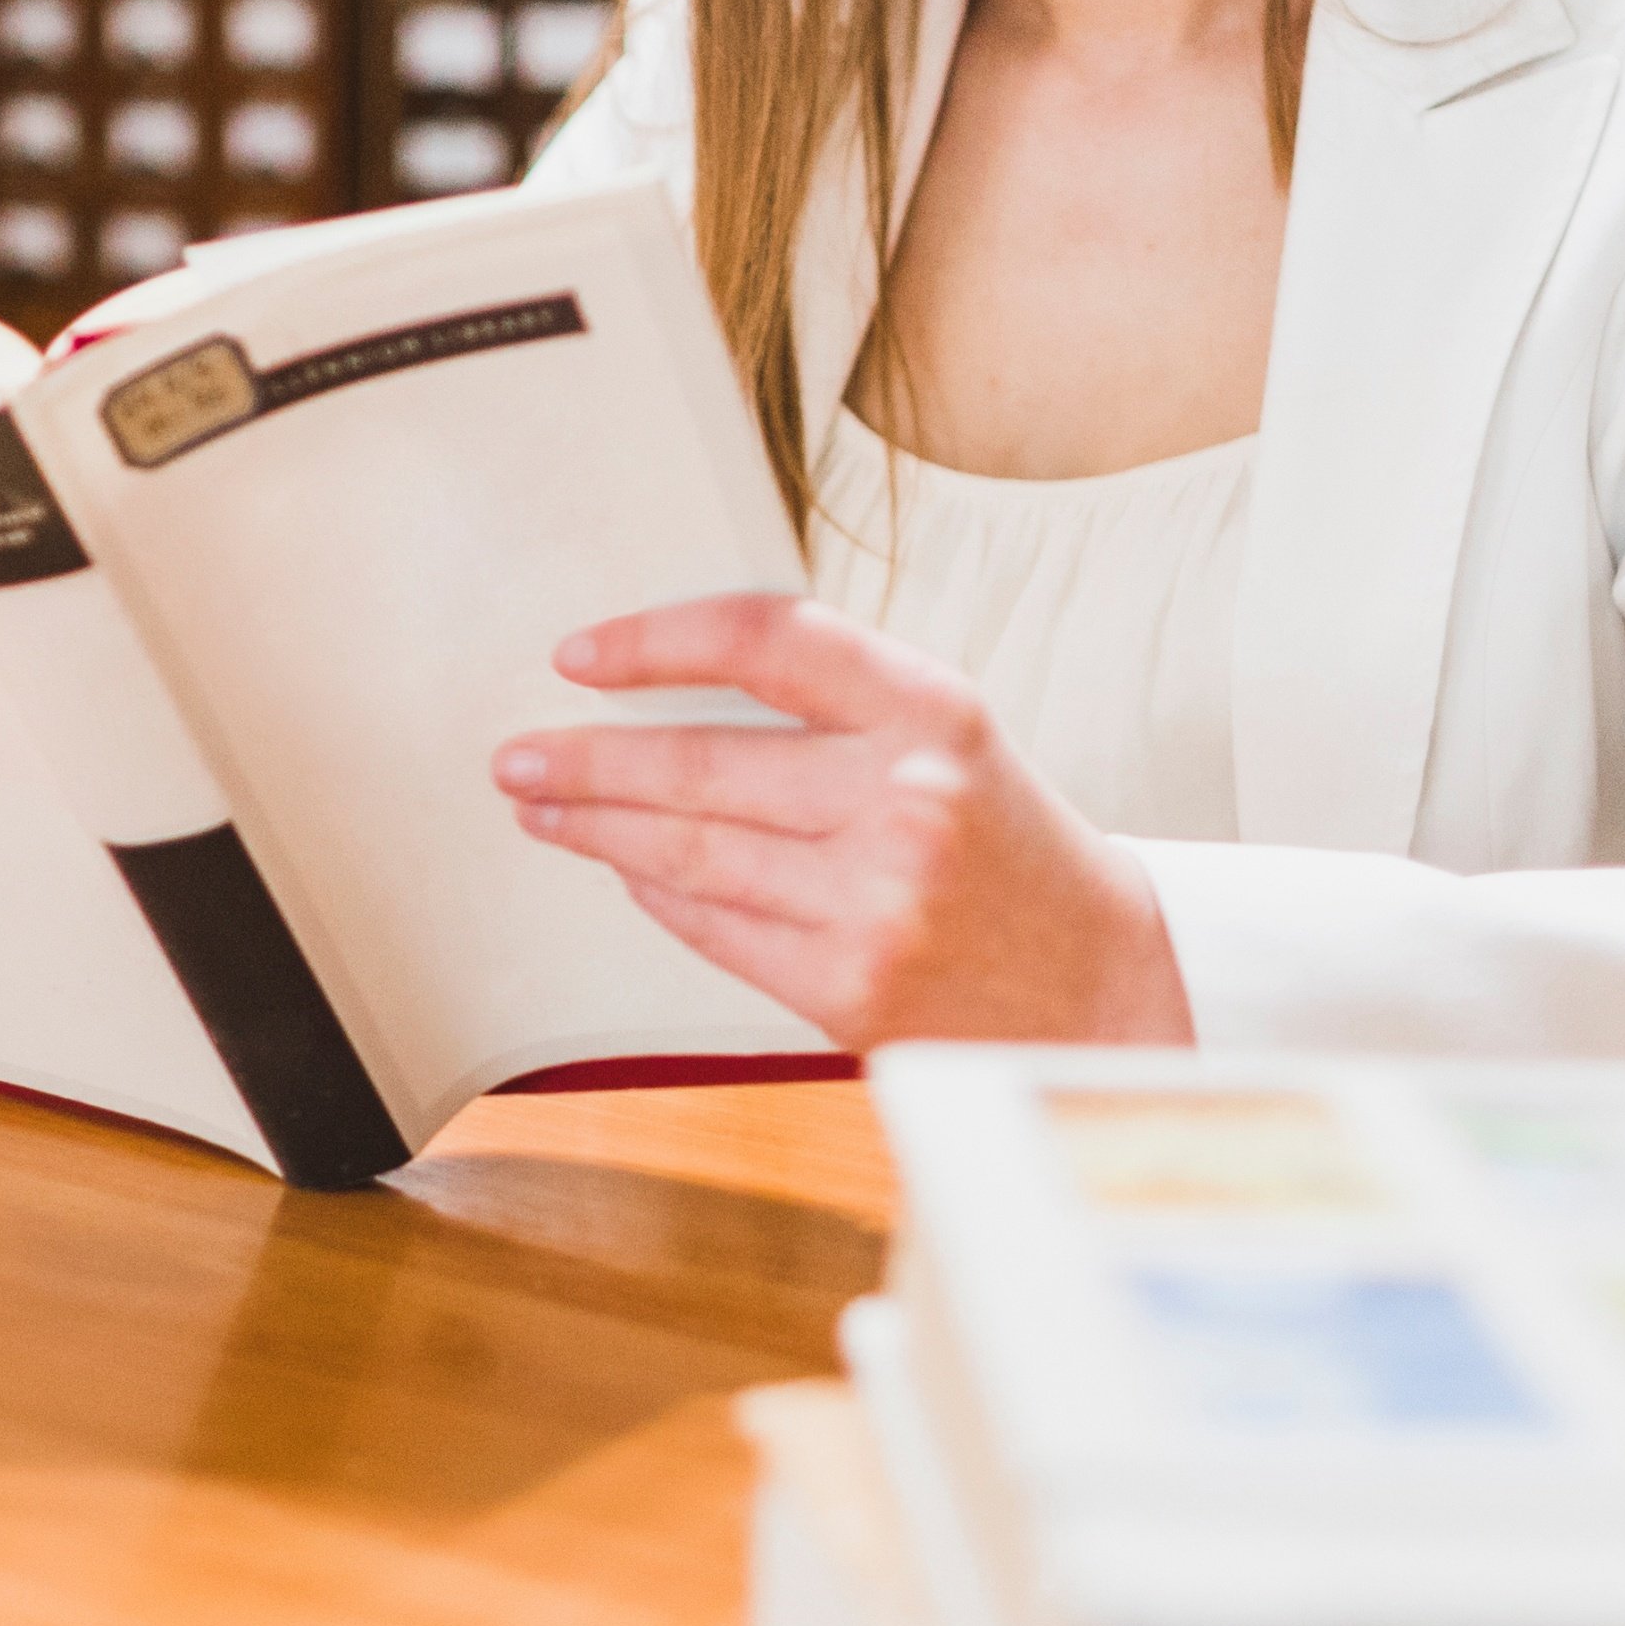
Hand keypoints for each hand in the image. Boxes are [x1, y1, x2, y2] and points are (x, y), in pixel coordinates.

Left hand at [494, 595, 1191, 1047]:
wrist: (1105, 985)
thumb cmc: (1010, 848)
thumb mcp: (948, 737)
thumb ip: (834, 703)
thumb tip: (667, 688)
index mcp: (932, 710)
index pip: (763, 640)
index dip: (654, 639)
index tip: (581, 654)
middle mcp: (905, 799)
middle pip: (697, 762)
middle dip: (585, 759)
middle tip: (519, 755)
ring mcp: (874, 901)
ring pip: (687, 852)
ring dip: (597, 830)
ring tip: (546, 811)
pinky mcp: (848, 986)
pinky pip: (713, 928)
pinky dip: (658, 896)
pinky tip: (628, 874)